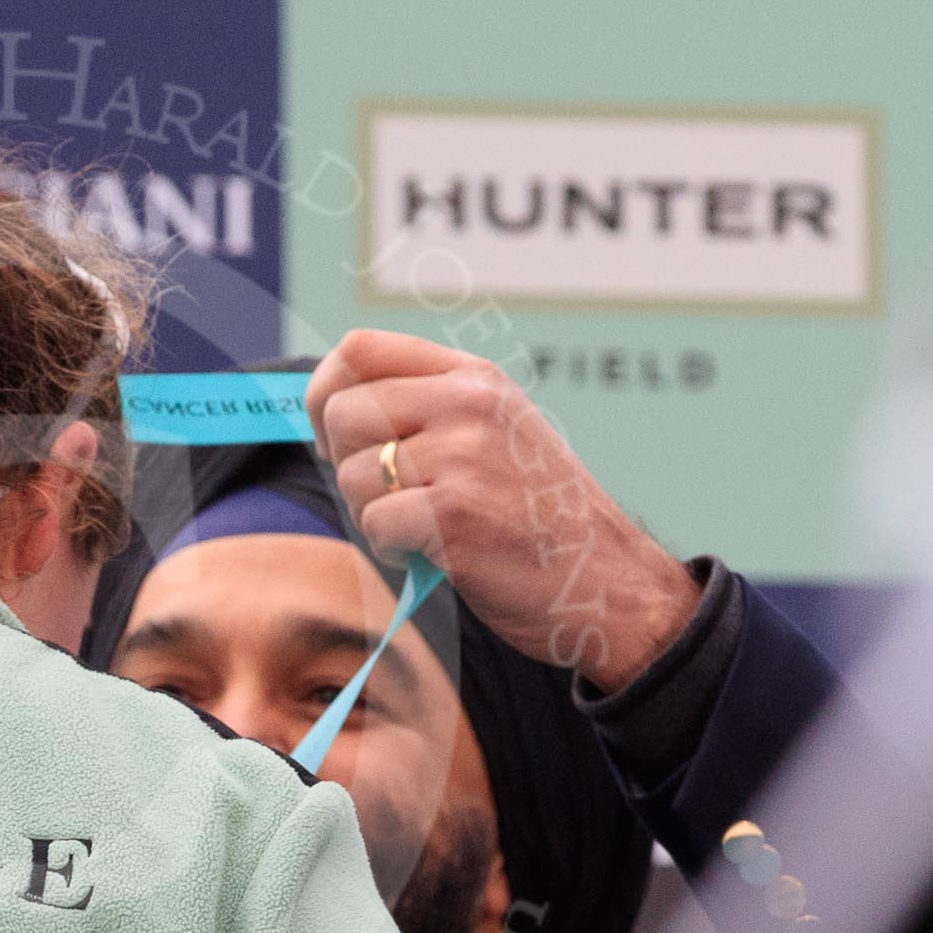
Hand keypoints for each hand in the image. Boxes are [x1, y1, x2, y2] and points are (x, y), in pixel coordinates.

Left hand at [306, 329, 698, 692]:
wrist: (608, 583)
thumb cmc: (538, 518)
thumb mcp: (492, 434)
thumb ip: (424, 411)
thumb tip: (326, 413)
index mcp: (471, 377)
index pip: (358, 349)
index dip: (324, 394)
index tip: (338, 440)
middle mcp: (466, 403)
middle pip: (341, 413)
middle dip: (347, 466)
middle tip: (393, 498)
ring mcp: (462, 454)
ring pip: (351, 475)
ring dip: (372, 515)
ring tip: (428, 528)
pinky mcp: (454, 512)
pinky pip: (373, 525)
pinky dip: (393, 550)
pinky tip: (437, 553)